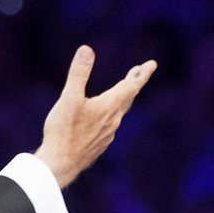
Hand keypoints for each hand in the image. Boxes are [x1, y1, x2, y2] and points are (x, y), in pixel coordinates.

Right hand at [34, 45, 156, 189]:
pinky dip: (112, 112)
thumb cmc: (63, 130)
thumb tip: (86, 49)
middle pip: (128, 98)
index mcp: (108, 107)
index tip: (152, 64)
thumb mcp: (68, 98)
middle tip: (139, 71)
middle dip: (133, 82)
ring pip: (120, 112)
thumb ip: (78, 73)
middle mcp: (113, 120)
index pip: (131, 86)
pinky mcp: (100, 143)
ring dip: (123, 98)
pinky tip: (103, 116)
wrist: (61, 163)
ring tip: (122, 91)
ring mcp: (108, 133)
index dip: (142, 74)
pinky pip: (111, 124)